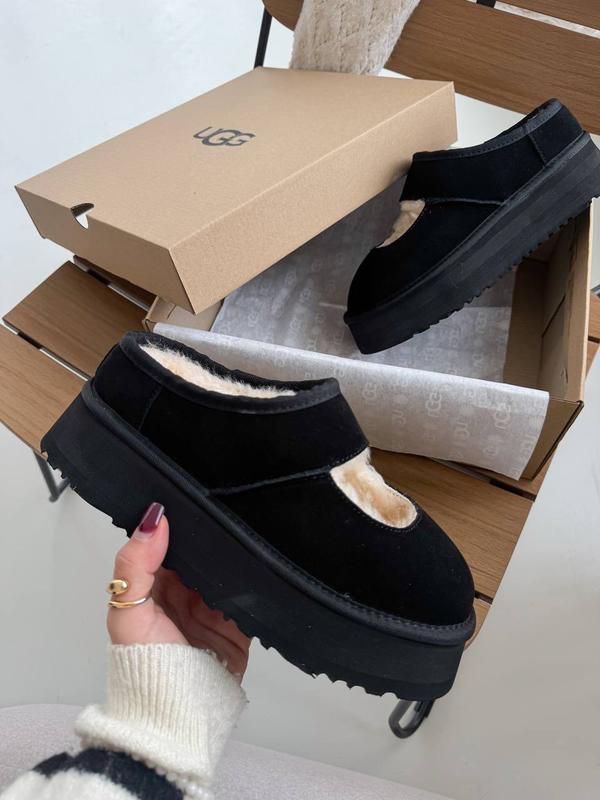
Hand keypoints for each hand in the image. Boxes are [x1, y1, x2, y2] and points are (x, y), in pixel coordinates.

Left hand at [107, 502, 249, 677]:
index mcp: (155, 581)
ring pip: (228, 568)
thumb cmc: (143, 666)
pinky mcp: (238, 620)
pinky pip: (250, 593)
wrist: (176, 715)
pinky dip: (255, 582)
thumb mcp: (127, 612)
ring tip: (249, 532)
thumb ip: (134, 565)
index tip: (196, 496)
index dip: (179, 518)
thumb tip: (153, 520)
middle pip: (203, 551)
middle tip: (230, 509)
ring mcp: (213, 604)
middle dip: (213, 535)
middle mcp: (185, 588)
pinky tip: (260, 566)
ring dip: (236, 557)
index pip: (169, 540)